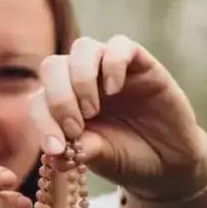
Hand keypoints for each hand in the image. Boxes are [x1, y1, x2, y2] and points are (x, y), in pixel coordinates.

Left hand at [28, 35, 206, 196]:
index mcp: (63, 103)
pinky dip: (112, 63)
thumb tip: (54, 155)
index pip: (38, 100)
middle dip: (59, 98)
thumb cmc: (125, 157)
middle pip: (53, 66)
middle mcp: (81, 80)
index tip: (56, 148)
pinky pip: (120, 45)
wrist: (167, 162)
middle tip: (76, 127)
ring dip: (81, 79)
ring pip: (83, 48)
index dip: (42, 122)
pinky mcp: (140, 63)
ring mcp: (109, 69)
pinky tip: (115, 89)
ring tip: (92, 110)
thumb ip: (78, 150)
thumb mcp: (98, 157)